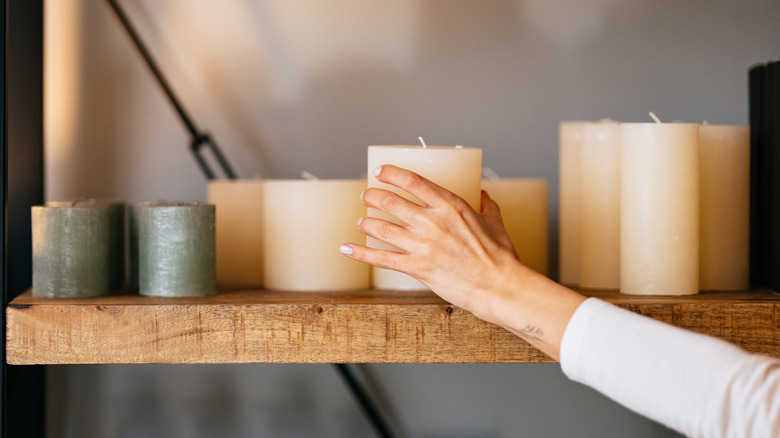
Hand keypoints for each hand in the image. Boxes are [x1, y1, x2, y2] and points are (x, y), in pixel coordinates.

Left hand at [340, 165, 523, 320]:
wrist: (499, 286)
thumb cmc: (500, 256)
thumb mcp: (496, 222)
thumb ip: (487, 205)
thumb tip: (484, 194)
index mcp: (450, 206)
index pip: (412, 181)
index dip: (391, 173)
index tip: (380, 171)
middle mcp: (432, 222)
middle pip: (391, 201)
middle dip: (373, 196)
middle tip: (366, 196)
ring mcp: (422, 245)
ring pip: (382, 228)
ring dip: (367, 222)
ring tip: (362, 221)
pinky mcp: (417, 268)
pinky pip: (382, 258)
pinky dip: (361, 253)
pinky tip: (346, 248)